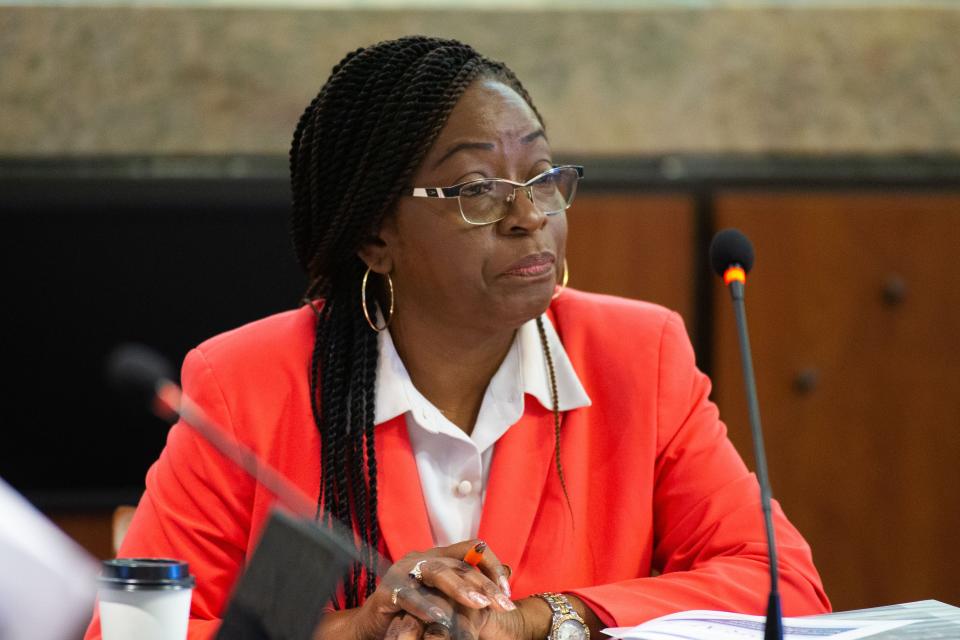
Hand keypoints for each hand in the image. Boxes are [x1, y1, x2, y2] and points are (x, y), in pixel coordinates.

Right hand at [354, 540, 513, 639]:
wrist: (373, 626)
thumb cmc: (413, 612)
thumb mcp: (444, 599)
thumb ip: (467, 589)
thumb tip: (505, 583)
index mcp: (438, 557)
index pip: (472, 549)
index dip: (492, 565)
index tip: (507, 591)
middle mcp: (422, 560)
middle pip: (459, 564)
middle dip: (484, 585)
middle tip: (503, 604)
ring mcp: (403, 573)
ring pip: (436, 572)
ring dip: (459, 588)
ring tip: (479, 604)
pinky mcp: (387, 591)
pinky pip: (408, 595)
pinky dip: (425, 606)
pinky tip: (440, 617)